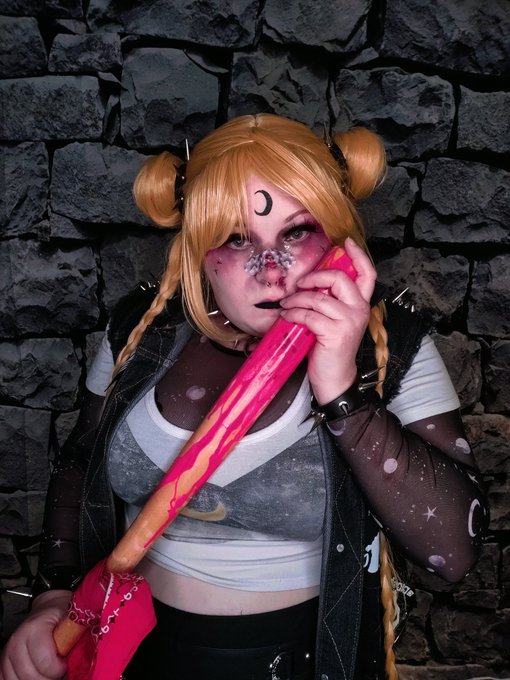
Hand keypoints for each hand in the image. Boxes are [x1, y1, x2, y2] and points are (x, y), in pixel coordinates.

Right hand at [0, 590, 70, 679]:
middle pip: (30, 675)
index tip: (65, 663)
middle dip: (49, 677)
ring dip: (38, 679)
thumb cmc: (61, 614)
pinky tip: (37, 673)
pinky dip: (24, 679)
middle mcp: (17, 640)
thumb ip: (75, 636)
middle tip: (59, 669)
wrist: (48, 609)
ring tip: (49, 670)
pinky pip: (8, 679)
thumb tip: (83, 655)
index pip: (44, 661)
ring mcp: (8, 652)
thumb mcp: (73, 619)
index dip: (58, 668)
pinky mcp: (4, 662)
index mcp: (34, 627)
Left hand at [279, 237, 375, 403]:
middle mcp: (359, 310)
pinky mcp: (334, 333)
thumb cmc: (331, 349)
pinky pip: (308, 314)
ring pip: (318, 298)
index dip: (358, 256)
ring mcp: (348, 321)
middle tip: (299, 285)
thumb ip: (331, 302)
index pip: (367, 274)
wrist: (335, 380)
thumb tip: (311, 284)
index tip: (346, 242)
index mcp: (362, 305)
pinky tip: (286, 317)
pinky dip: (293, 314)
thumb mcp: (336, 322)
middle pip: (339, 278)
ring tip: (286, 306)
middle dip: (314, 277)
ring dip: (296, 300)